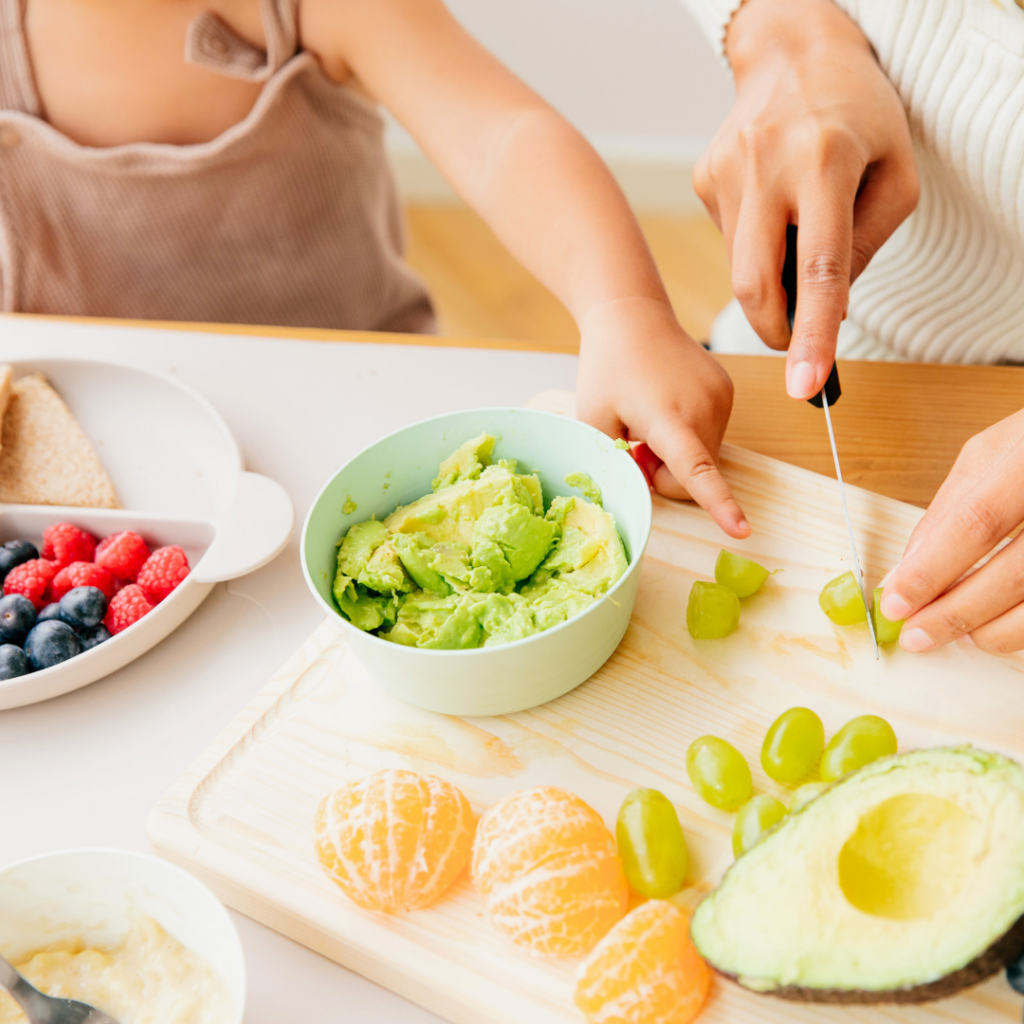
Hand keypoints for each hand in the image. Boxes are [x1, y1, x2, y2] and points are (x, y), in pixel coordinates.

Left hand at [576, 297, 750, 538]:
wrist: (633, 317)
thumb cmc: (607, 368)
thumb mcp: (593, 421)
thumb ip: (615, 461)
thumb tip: (645, 486)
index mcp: (668, 417)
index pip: (697, 470)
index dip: (719, 503)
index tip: (743, 530)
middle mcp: (705, 409)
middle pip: (694, 477)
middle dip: (664, 475)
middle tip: (635, 445)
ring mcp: (722, 399)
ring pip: (704, 459)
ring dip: (676, 454)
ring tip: (650, 422)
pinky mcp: (727, 393)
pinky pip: (710, 437)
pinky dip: (688, 436)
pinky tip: (666, 408)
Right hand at [693, 0, 917, 398]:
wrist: (793, 53)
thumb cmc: (858, 113)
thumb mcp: (895, 172)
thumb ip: (866, 244)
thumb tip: (825, 306)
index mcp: (825, 159)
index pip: (818, 268)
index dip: (812, 334)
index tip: (805, 387)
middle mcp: (766, 165)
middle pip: (755, 283)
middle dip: (776, 329)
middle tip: (796, 344)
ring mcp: (726, 172)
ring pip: (740, 268)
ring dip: (771, 278)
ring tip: (795, 231)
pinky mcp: (704, 179)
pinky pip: (730, 242)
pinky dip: (755, 246)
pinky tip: (771, 206)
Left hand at [880, 410, 1023, 653]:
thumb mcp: (993, 453)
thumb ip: (950, 506)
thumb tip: (908, 565)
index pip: (976, 522)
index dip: (932, 569)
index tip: (895, 601)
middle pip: (1014, 574)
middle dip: (956, 612)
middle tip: (915, 633)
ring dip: (993, 629)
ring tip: (957, 633)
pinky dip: (1023, 628)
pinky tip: (998, 627)